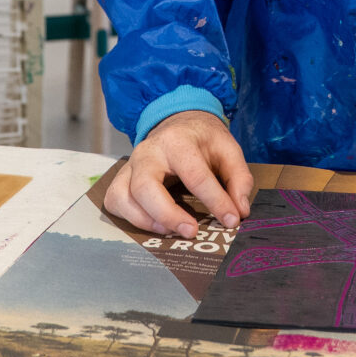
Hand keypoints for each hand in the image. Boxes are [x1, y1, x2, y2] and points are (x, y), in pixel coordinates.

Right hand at [101, 110, 253, 238]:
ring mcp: (130, 165)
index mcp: (177, 140)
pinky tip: (155, 225)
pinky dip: (130, 218)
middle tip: (192, 231)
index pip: (194, 175)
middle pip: (145, 187)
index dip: (215, 201)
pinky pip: (115, 201)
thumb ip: (239, 178)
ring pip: (123, 197)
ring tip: (172, 232)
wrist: (177, 124)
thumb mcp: (228, 149)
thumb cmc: (203, 140)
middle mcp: (148, 152)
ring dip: (146, 221)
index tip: (231, 221)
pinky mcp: (121, 178)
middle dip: (168, 214)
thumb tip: (240, 211)